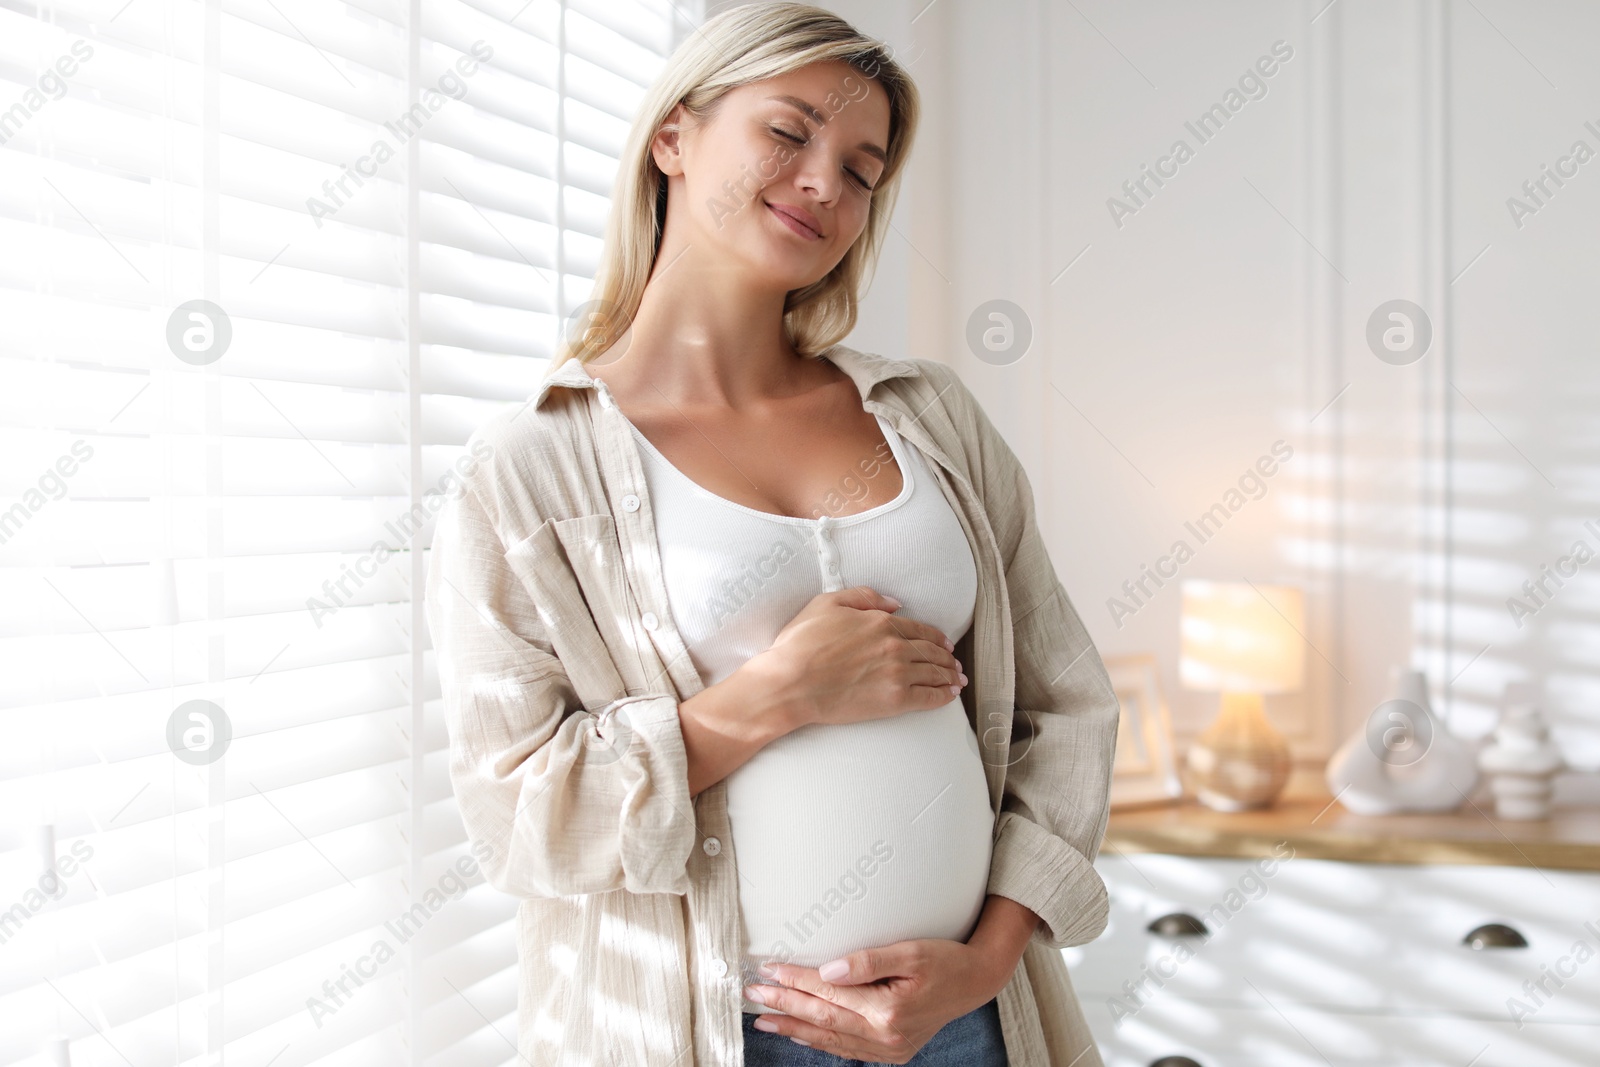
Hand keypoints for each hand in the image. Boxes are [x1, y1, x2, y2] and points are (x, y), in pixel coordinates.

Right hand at [741, 585, 965, 730]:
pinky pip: (929, 697)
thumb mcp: (827, 603)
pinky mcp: (895, 700)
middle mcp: (895, 646)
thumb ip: (864, 597)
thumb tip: (895, 602)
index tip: (944, 644)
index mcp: (881, 622)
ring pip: (935, 673)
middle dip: (947, 658)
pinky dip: (944, 696)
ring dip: (950, 676)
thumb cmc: (801, 644)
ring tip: (957, 680)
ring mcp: (897, 674)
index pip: (919, 628)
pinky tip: (950, 696)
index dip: (935, 637)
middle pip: (932, 651)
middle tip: (955, 664)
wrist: (791, 682)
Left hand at [742, 938, 1001, 1063]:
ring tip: (764, 1021)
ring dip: (795, 1028)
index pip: (828, 993)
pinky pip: (847, 1050)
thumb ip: (868, 961)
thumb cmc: (945, 960)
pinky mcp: (892, 1051)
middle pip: (823, 1019)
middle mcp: (886, 1035)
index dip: (795, 980)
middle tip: (753, 995)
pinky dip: (821, 1042)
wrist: (976, 982)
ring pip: (831, 1040)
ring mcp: (889, 1048)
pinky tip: (802, 1034)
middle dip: (785, 1006)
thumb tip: (827, 970)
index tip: (767, 969)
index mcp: (888, 1009)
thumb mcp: (911, 951)